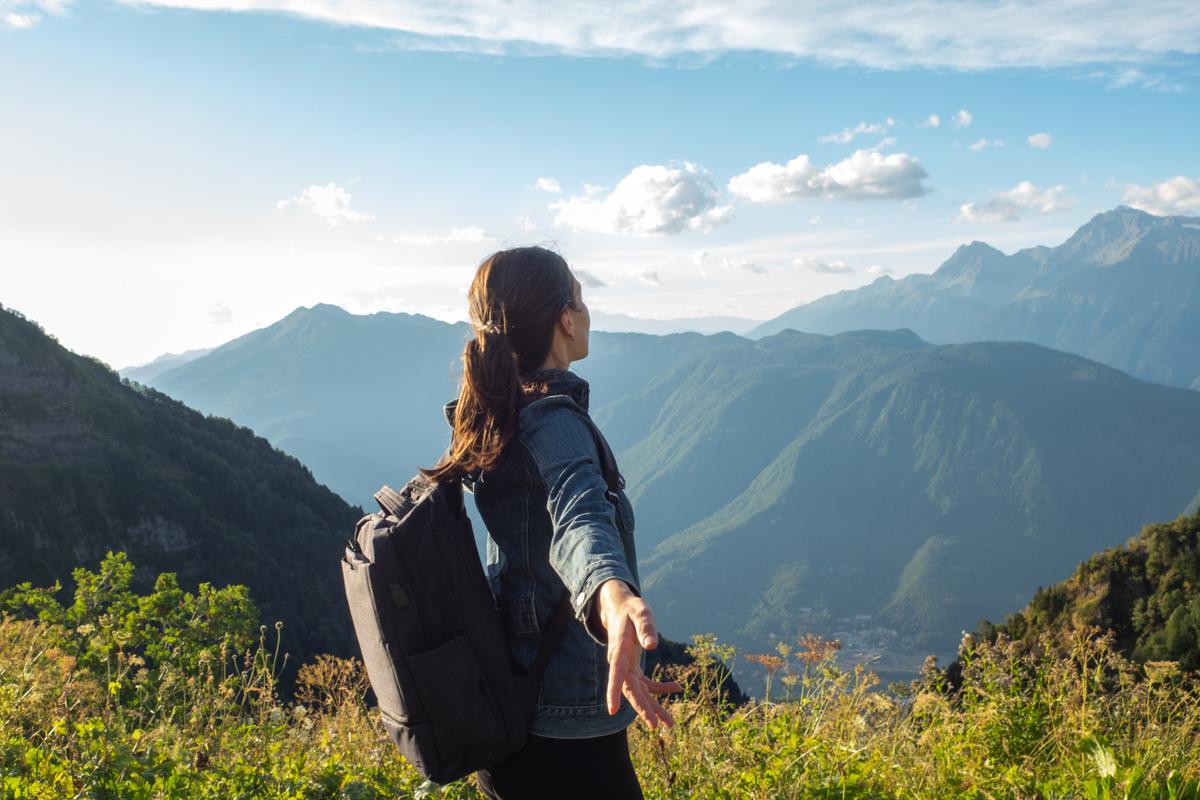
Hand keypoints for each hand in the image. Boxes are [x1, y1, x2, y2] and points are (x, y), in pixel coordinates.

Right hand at [594, 579, 682, 729]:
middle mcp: (621, 664)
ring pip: (639, 692)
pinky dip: (661, 688)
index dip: (613, 692)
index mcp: (619, 652)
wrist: (622, 609)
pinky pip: (647, 683)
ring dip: (653, 707)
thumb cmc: (631, 610)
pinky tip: (677, 688)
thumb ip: (646, 628)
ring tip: (669, 724)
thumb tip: (652, 645)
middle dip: (642, 708)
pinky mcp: (634, 668)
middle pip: (630, 690)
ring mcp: (628, 668)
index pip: (616, 675)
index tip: (612, 710)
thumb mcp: (641, 613)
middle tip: (654, 726)